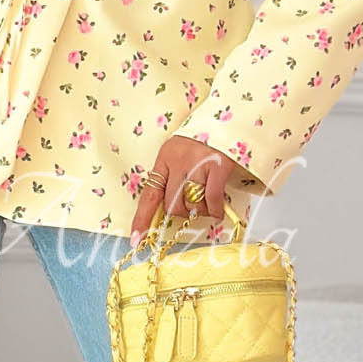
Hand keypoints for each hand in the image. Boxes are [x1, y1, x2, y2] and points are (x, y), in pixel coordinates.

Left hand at [129, 137, 256, 248]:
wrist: (227, 122)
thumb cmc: (202, 142)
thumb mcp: (178, 154)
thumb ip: (171, 178)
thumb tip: (168, 211)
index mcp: (164, 159)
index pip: (149, 195)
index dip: (142, 219)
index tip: (136, 239)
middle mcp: (178, 162)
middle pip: (172, 205)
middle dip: (182, 212)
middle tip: (192, 204)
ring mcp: (199, 164)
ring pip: (192, 205)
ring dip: (200, 210)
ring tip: (207, 200)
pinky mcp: (218, 167)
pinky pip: (213, 200)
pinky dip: (215, 209)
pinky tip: (217, 209)